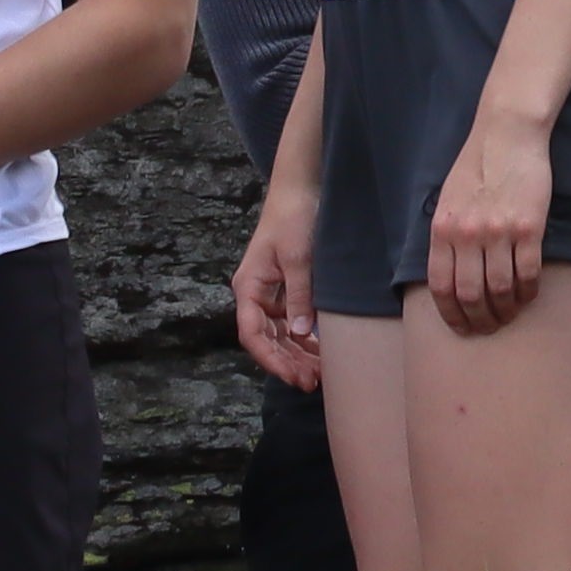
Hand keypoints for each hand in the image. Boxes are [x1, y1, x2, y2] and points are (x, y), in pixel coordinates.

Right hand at [233, 184, 322, 392]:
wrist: (301, 189)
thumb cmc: (294, 217)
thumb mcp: (298, 257)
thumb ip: (299, 296)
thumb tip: (299, 333)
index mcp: (249, 287)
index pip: (252, 334)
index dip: (272, 359)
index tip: (294, 376)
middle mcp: (255, 294)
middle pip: (267, 339)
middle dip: (288, 362)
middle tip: (313, 382)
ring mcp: (271, 293)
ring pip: (280, 334)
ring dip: (297, 354)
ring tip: (320, 374)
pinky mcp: (287, 289)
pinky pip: (292, 322)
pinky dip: (305, 338)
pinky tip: (321, 352)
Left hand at [425, 113, 551, 336]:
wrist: (506, 136)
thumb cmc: (476, 167)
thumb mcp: (448, 202)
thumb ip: (447, 237)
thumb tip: (450, 277)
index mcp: (443, 229)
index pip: (441, 287)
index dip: (451, 314)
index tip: (462, 327)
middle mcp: (467, 234)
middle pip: (470, 295)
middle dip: (479, 320)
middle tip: (488, 327)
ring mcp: (498, 231)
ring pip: (500, 289)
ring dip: (506, 310)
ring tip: (510, 314)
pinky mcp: (528, 227)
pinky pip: (527, 273)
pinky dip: (528, 292)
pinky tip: (529, 294)